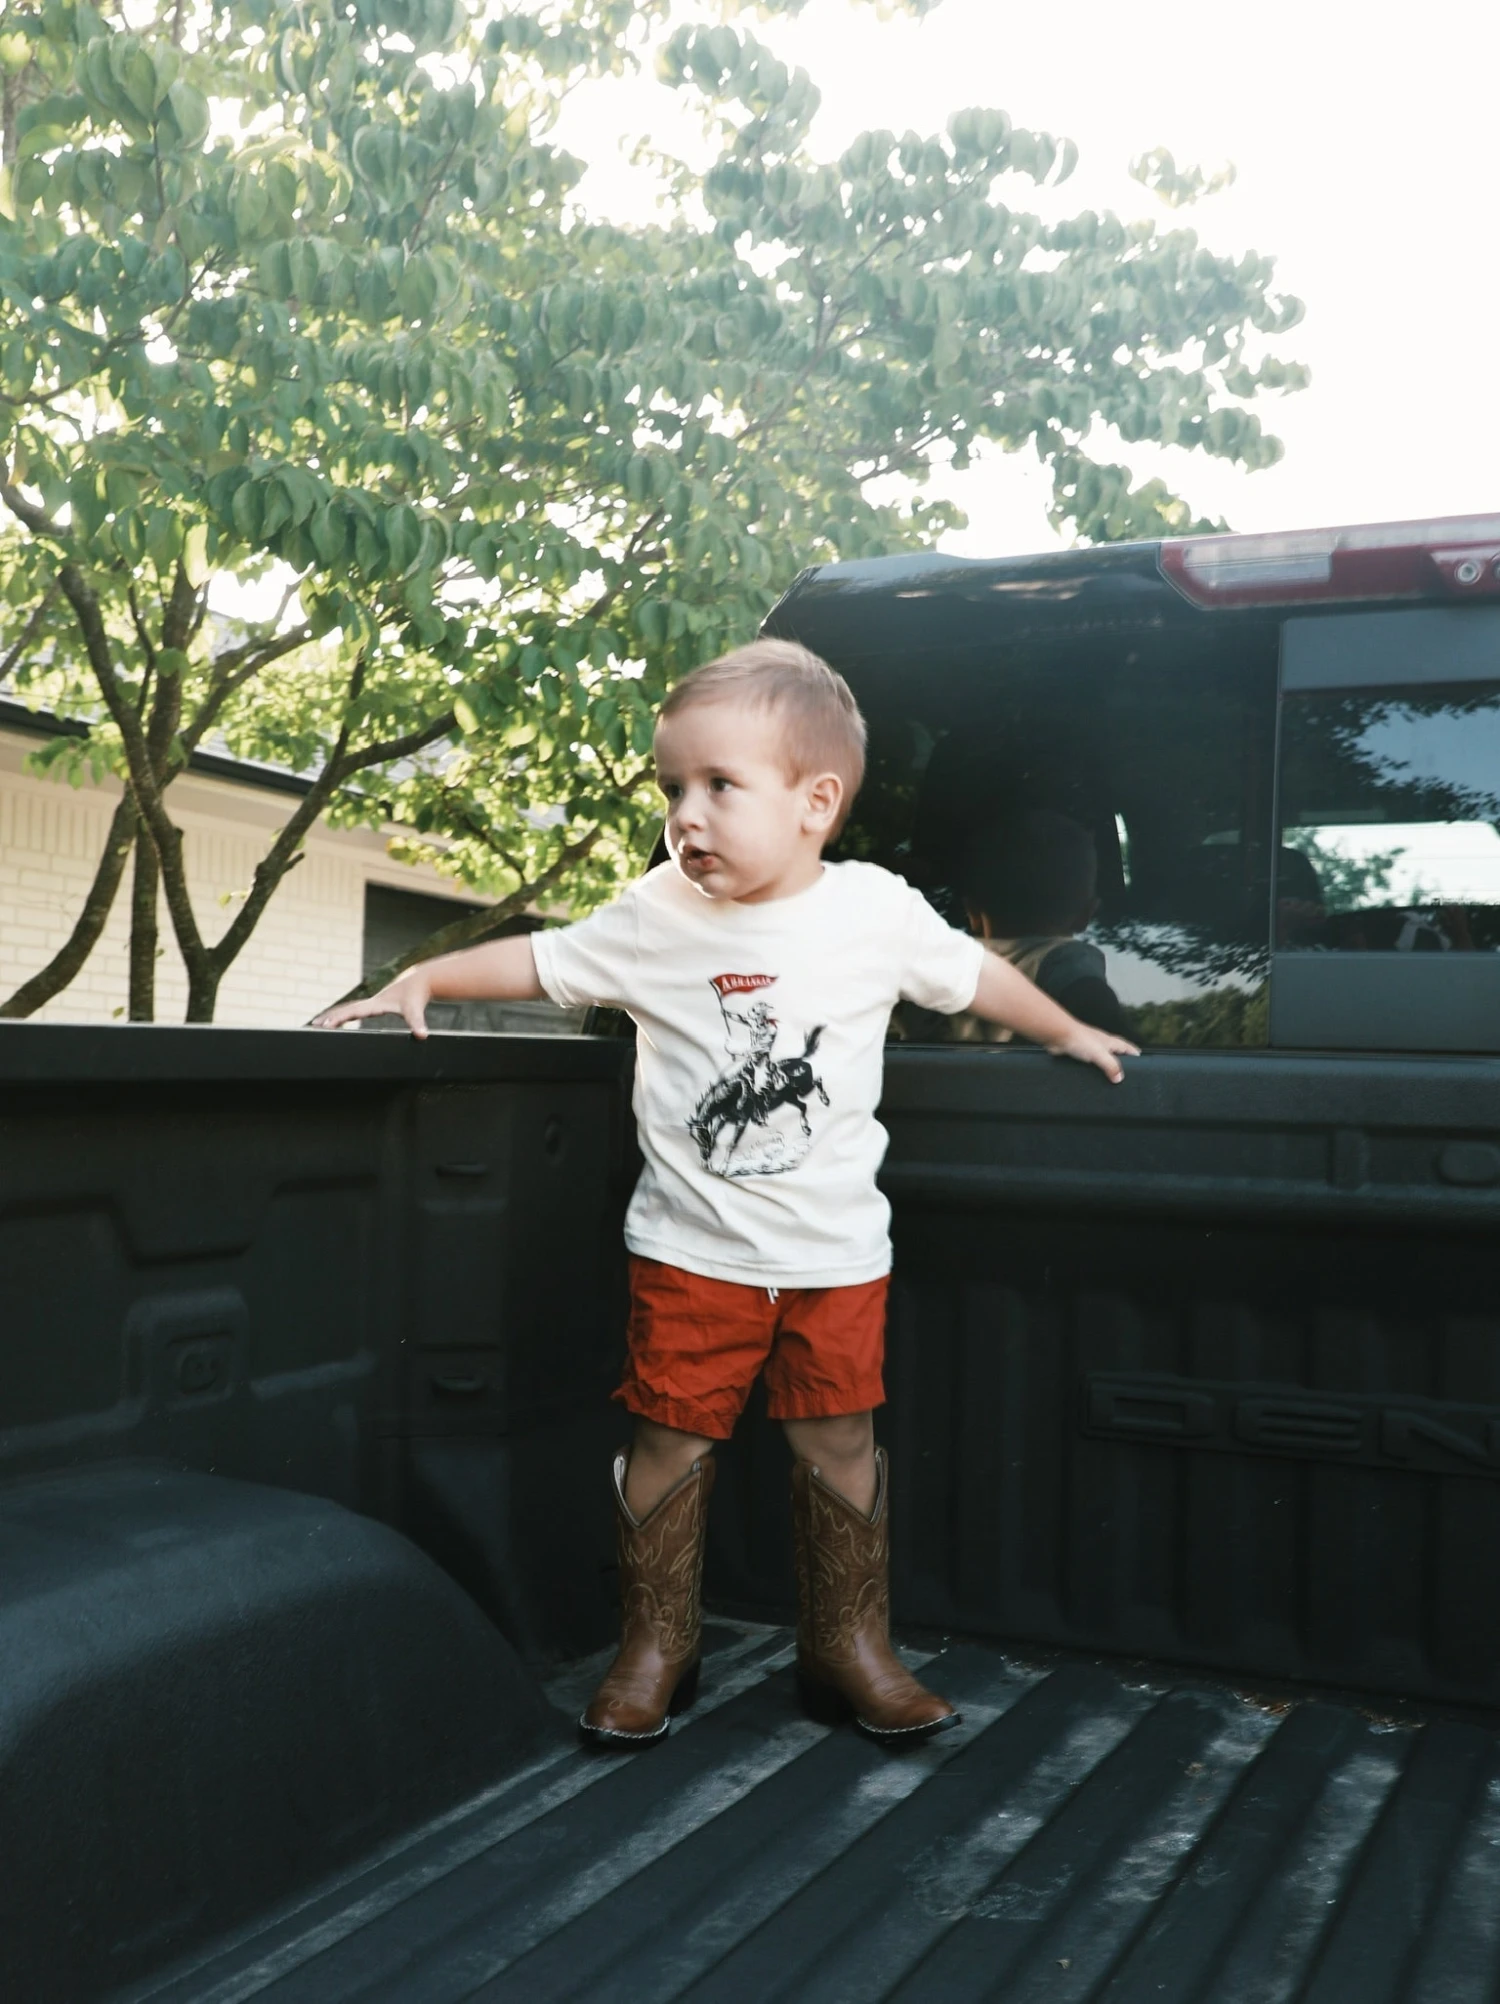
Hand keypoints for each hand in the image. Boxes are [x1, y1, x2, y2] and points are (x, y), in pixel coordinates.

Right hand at [312, 968, 431, 1036]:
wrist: (420, 980)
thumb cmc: (417, 995)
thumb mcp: (415, 1010)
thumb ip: (417, 1023)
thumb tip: (422, 1035)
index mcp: (376, 1004)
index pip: (353, 1012)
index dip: (339, 1019)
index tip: (326, 1025)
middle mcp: (371, 1002)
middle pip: (345, 1009)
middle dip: (330, 1017)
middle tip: (313, 1025)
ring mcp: (371, 1003)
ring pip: (348, 1008)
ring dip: (334, 1015)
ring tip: (319, 1022)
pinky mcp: (375, 1004)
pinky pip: (355, 1010)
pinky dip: (344, 1014)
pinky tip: (340, 1020)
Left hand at [1047, 1022, 1138, 1083]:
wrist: (1058, 1034)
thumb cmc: (1079, 1038)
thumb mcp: (1100, 1054)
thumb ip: (1111, 1066)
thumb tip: (1119, 1078)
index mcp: (1111, 1042)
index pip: (1128, 1048)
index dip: (1135, 1055)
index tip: (1142, 1063)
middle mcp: (1102, 1045)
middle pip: (1117, 1054)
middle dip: (1122, 1063)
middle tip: (1127, 1075)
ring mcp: (1090, 1049)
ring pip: (1102, 1060)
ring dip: (1106, 1068)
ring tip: (1110, 1080)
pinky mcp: (1079, 1054)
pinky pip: (1089, 1064)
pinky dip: (1092, 1070)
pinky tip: (1092, 1078)